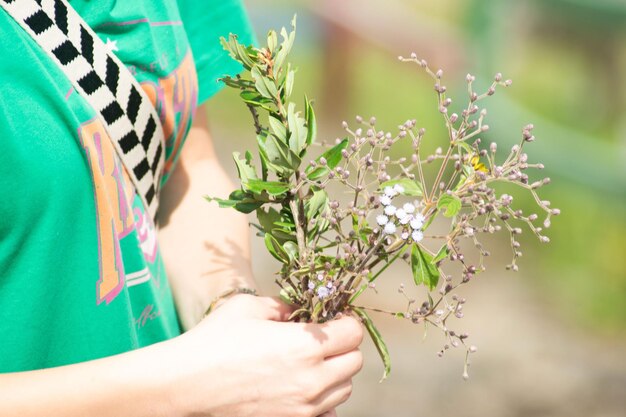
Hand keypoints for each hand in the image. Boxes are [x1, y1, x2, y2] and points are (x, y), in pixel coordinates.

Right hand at [162, 294, 363, 416]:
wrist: (185, 385)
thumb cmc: (214, 342)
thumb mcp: (249, 307)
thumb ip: (282, 306)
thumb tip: (297, 312)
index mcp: (304, 345)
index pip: (354, 333)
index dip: (346, 321)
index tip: (334, 318)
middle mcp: (311, 379)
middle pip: (355, 362)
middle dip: (344, 346)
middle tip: (323, 339)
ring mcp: (303, 407)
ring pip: (344, 389)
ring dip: (335, 373)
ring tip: (310, 362)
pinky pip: (327, 412)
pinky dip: (324, 400)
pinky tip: (303, 387)